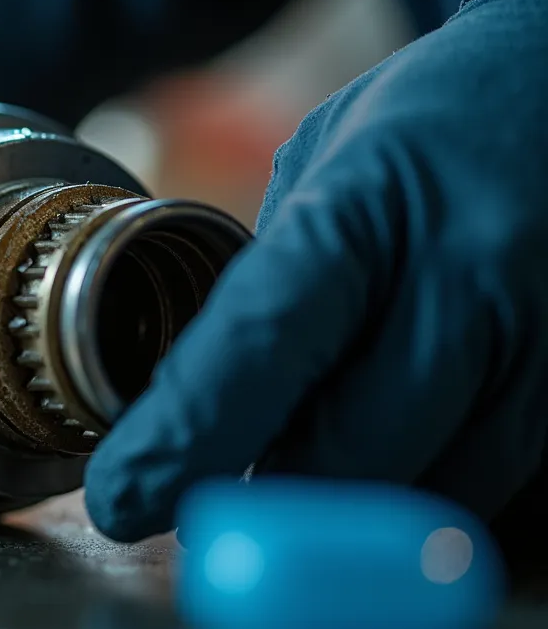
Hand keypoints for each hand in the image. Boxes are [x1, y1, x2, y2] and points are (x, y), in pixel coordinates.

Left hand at [84, 0, 547, 543]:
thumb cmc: (421, 131)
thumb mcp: (317, 173)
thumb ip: (269, 286)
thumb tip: (201, 409)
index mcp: (360, 214)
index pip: (256, 353)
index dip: (180, 441)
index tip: (122, 497)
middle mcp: (461, 280)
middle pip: (338, 454)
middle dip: (258, 489)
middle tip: (208, 483)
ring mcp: (540, 342)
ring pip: (413, 494)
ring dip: (338, 496)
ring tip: (307, 440)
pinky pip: (480, 489)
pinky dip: (411, 484)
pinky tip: (388, 435)